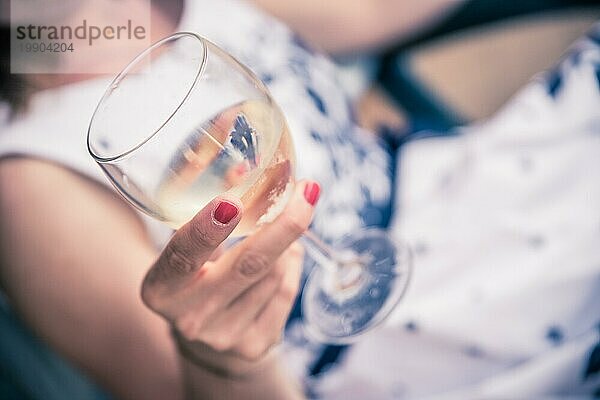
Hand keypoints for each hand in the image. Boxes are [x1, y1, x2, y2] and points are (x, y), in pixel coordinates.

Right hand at [141, 181, 319, 375]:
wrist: (206, 337)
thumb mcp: (188, 246)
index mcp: (161, 288)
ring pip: (274, 272)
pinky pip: (286, 290)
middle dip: (282, 226)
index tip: (231, 203)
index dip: (206, 229)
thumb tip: (245, 168)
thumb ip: (204, 207)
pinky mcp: (254, 346)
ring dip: (283, 246)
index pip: (182, 256)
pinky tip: (280, 262)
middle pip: (247, 266)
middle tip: (307, 192)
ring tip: (271, 239)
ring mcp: (224, 337)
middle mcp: (190, 317)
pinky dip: (290, 267)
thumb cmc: (196, 276)